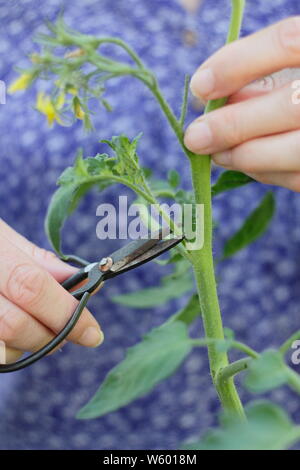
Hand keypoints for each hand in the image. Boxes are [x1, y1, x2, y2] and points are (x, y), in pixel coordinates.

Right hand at [0, 219, 102, 363]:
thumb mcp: (4, 238)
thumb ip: (41, 262)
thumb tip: (83, 282)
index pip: (32, 287)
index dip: (66, 312)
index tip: (94, 333)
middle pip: (15, 324)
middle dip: (52, 335)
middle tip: (74, 332)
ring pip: (0, 348)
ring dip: (29, 346)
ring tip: (40, 329)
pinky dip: (8, 351)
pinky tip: (13, 335)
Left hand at [184, 16, 299, 191]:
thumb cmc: (297, 95)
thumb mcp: (287, 77)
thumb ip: (257, 84)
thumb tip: (211, 103)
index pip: (288, 42)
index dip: (239, 63)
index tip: (200, 85)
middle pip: (290, 106)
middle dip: (234, 125)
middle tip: (195, 137)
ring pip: (293, 149)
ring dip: (244, 155)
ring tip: (216, 153)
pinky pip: (295, 177)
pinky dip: (263, 171)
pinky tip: (244, 162)